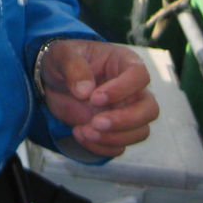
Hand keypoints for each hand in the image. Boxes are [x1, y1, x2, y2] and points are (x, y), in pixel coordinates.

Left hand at [37, 40, 158, 157]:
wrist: (53, 83)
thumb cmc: (65, 62)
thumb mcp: (62, 55)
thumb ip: (73, 68)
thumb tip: (85, 91)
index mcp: (123, 63)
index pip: (139, 76)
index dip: (122, 89)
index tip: (95, 98)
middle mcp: (131, 89)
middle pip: (149, 109)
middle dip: (124, 121)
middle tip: (95, 122)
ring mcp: (126, 112)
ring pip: (140, 132)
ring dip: (113, 137)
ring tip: (83, 130)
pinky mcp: (116, 131)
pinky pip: (120, 146)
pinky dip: (100, 147)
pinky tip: (79, 133)